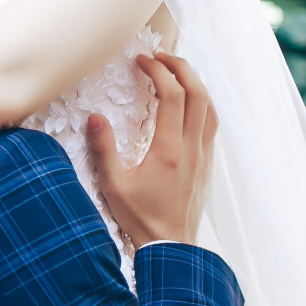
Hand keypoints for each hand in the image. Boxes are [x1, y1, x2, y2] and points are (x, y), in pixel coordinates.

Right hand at [88, 53, 217, 247]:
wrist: (170, 248)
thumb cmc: (140, 219)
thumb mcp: (112, 185)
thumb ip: (103, 149)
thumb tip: (95, 118)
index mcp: (169, 150)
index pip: (171, 96)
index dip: (157, 71)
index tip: (141, 61)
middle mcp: (192, 149)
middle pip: (198, 93)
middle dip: (181, 67)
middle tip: (160, 56)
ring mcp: (203, 156)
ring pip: (210, 108)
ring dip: (195, 84)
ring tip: (175, 73)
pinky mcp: (205, 164)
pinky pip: (211, 124)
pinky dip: (201, 103)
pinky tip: (187, 104)